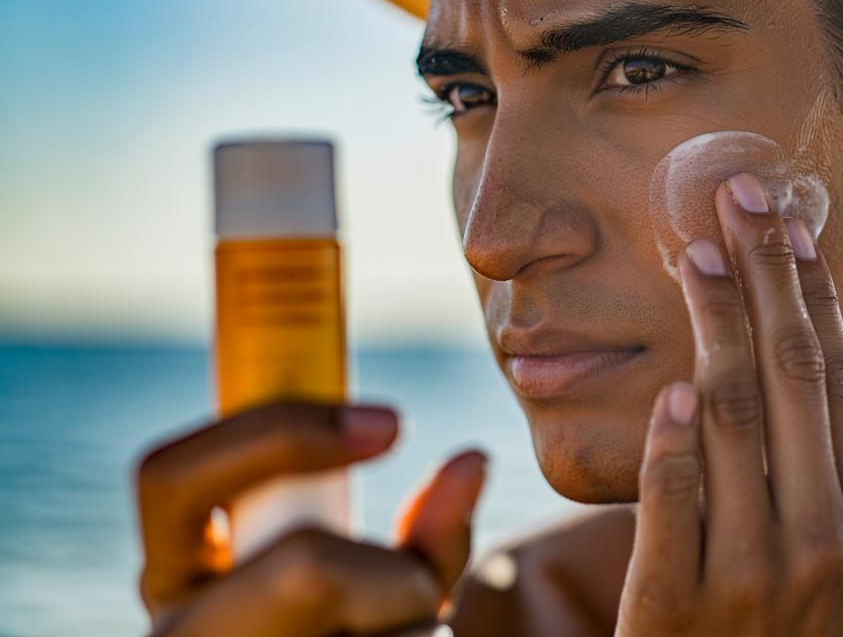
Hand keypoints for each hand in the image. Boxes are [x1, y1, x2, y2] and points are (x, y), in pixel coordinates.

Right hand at [135, 401, 486, 635]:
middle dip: (394, 574)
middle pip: (308, 569)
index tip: (391, 424)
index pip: (170, 476)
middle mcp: (180, 630)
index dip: (280, 432)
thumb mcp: (381, 582)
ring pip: (384, 630)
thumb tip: (473, 460)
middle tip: (422, 590)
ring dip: (422, 627)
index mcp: (178, 573)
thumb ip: (424, 528)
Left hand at [616, 173, 842, 635]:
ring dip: (712, 329)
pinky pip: (668, 507)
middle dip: (763, 277)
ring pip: (728, 421)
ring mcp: (749, 578)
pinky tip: (670, 385)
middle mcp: (825, 543)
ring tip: (695, 255)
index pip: (840, 383)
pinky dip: (668, 444)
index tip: (790, 229)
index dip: (813, 297)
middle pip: (788, 377)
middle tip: (736, 198)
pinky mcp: (672, 613)